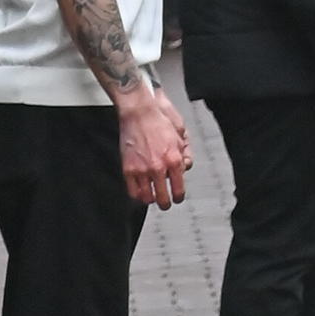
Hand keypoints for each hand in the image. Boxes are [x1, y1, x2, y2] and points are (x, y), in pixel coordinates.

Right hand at [116, 85, 192, 208]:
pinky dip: (137, 196)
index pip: (179, 188)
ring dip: (151, 200)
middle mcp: (159, 168)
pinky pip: (132, 192)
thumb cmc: (160, 120)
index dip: (178, 197)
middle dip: (166, 203)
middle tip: (165, 203)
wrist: (140, 112)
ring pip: (147, 198)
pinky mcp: (128, 170)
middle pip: (163, 198)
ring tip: (152, 198)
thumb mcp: (181, 135)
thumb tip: (186, 168)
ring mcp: (142, 170)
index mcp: (174, 159)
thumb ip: (185, 153)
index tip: (177, 198)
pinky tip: (140, 193)